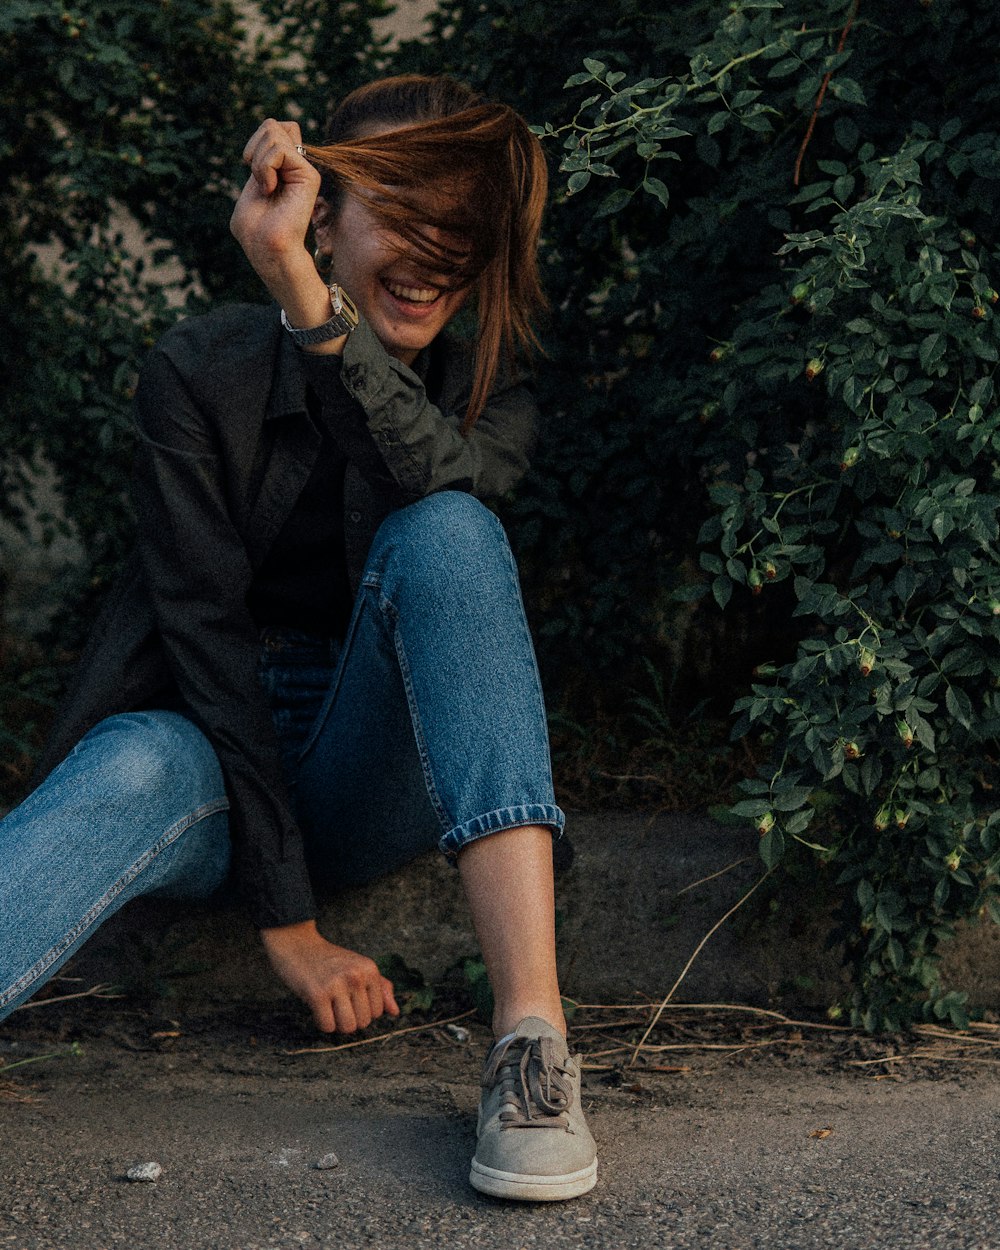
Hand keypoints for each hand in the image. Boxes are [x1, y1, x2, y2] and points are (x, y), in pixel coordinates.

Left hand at [230, 120, 331, 330]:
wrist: (266, 248)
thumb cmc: (254, 229)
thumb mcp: (251, 186)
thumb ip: (261, 158)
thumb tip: (274, 129)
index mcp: (283, 168)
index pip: (273, 128)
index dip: (255, 140)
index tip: (248, 165)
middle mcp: (297, 166)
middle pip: (273, 125)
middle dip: (254, 147)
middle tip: (258, 179)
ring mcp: (304, 170)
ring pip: (275, 131)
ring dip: (259, 160)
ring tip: (265, 186)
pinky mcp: (309, 177)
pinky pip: (280, 149)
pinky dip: (265, 166)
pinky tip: (270, 188)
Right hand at [260, 919, 399, 1032]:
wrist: (297, 944)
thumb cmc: (330, 960)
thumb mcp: (359, 967)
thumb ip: (381, 988)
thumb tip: (395, 1012)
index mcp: (370, 969)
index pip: (378, 1012)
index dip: (363, 1010)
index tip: (349, 997)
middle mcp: (356, 976)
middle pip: (363, 1023)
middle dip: (350, 1018)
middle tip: (337, 1001)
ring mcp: (337, 984)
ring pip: (348, 1027)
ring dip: (337, 1024)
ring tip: (329, 1007)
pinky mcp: (317, 994)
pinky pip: (327, 1027)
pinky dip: (322, 1023)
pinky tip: (317, 1007)